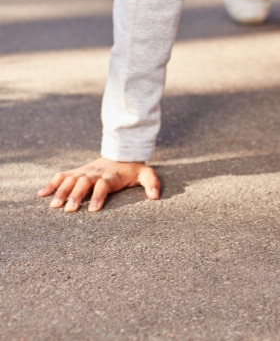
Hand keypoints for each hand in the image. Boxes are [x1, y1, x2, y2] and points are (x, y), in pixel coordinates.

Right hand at [37, 157, 159, 212]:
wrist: (120, 153)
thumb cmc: (132, 169)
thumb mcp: (145, 173)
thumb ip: (152, 183)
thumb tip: (155, 197)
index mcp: (110, 176)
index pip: (103, 185)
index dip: (98, 196)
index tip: (94, 209)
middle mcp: (94, 173)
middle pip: (83, 183)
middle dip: (76, 195)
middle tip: (69, 210)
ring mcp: (83, 172)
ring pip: (70, 180)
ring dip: (61, 192)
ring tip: (53, 206)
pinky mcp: (76, 172)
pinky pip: (61, 176)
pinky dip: (51, 184)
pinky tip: (40, 194)